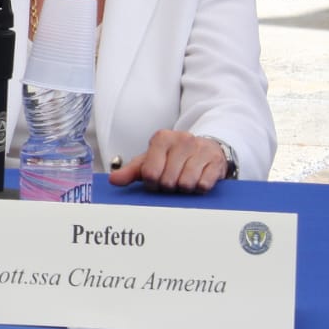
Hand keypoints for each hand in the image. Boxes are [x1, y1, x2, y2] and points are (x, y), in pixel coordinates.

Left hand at [110, 130, 228, 193]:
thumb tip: (113, 180)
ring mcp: (201, 149)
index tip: (156, 180)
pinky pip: (203, 185)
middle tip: (171, 182)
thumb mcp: (150, 161)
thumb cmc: (173, 157)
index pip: (150, 172)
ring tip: (184, 181)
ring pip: (186, 183)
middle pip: (168, 180)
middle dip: (168, 187)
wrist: (205, 149)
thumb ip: (131, 171)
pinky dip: (199, 189)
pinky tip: (198, 181)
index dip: (152, 183)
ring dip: (184, 189)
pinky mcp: (215, 161)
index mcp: (162, 138)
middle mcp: (182, 140)